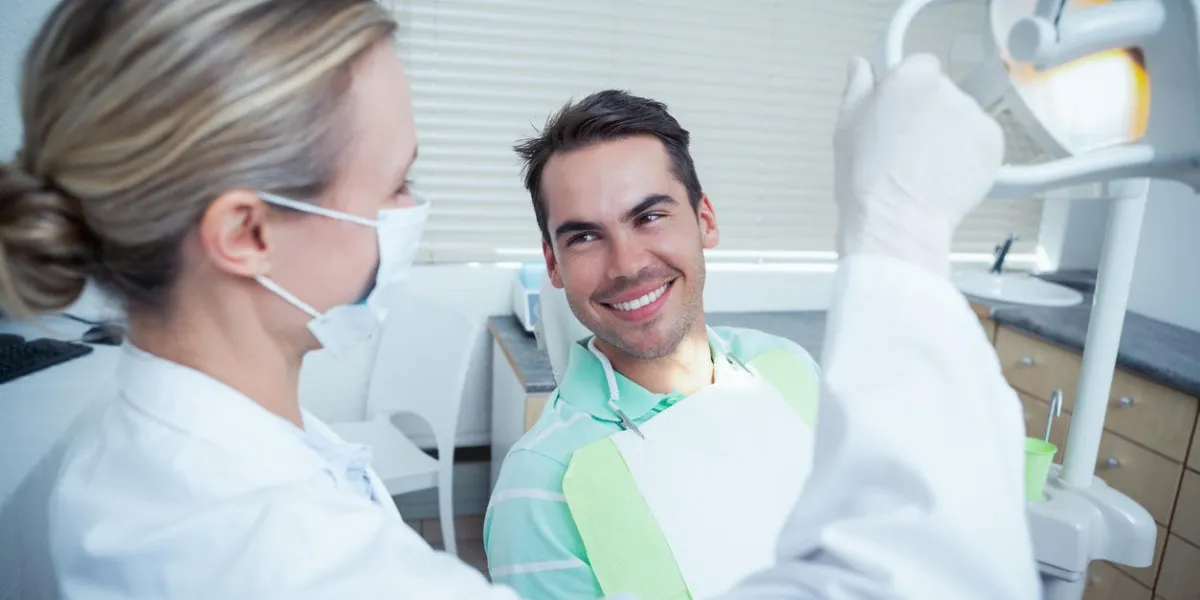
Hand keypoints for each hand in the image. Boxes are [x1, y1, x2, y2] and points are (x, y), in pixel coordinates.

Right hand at [834, 54, 1003, 277]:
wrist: (897, 219)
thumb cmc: (865, 177)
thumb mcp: (846, 127)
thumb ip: (858, 88)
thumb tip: (861, 65)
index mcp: (909, 78)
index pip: (921, 67)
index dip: (910, 93)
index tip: (900, 116)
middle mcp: (946, 89)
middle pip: (943, 93)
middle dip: (931, 114)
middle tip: (910, 149)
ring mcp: (974, 116)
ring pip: (963, 119)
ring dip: (951, 135)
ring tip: (927, 169)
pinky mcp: (993, 143)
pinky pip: (981, 142)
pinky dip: (970, 156)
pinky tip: (947, 176)